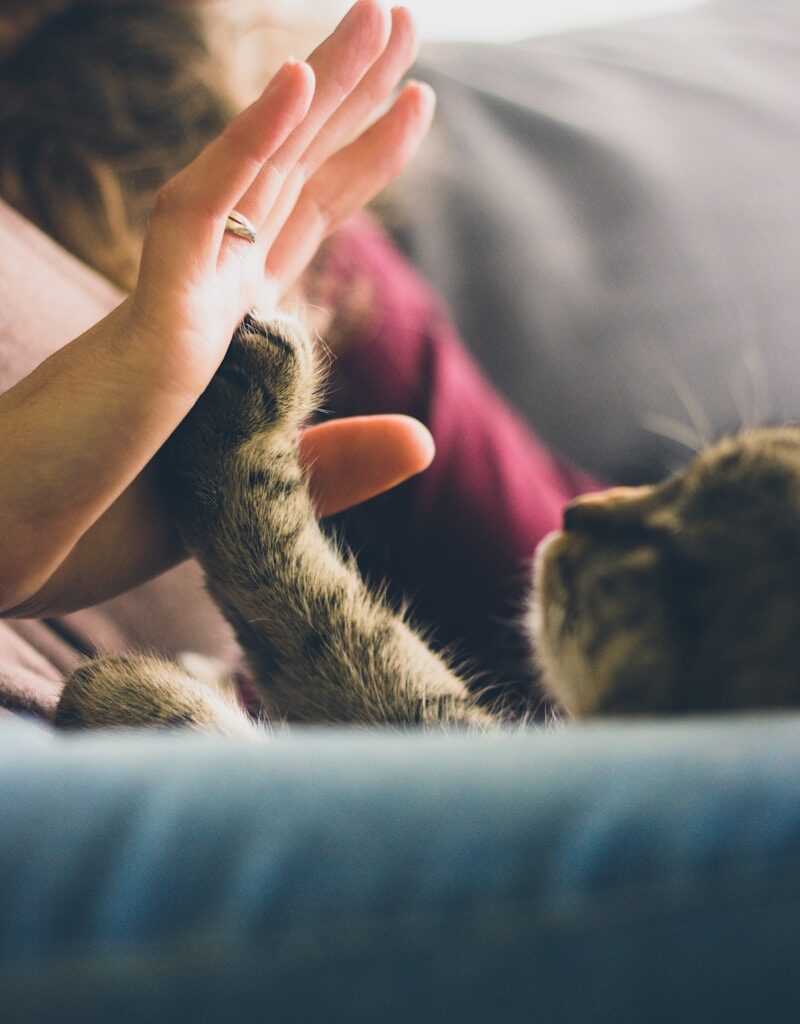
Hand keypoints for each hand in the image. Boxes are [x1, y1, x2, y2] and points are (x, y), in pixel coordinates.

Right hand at [0, 2, 435, 614]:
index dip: (357, 159)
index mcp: (228, 330)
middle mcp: (206, 297)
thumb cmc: (105, 522)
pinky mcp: (149, 322)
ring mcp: (177, 300)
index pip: (303, 222)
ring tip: (385, 15)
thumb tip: (425, 439)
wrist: (8, 550)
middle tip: (400, 20)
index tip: (412, 105)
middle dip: (350, 97)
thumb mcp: (250, 495)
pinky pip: (199, 216)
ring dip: (320, 89)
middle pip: (291, 176)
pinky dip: (246, 147)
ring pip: (259, 172)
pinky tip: (298, 82)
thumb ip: (334, 462)